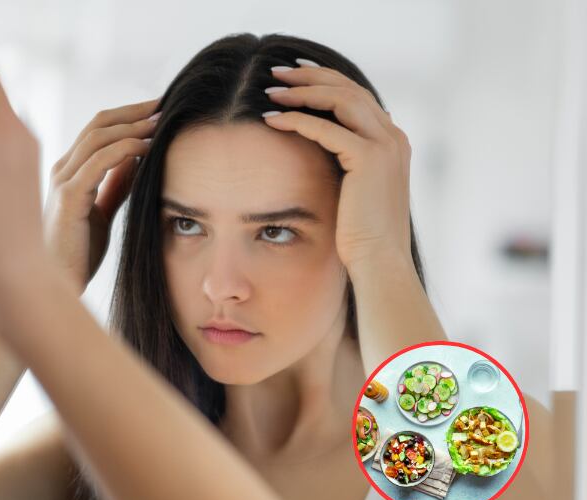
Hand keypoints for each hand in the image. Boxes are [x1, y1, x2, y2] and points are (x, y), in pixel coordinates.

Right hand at [45, 100, 158, 293]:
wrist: (56, 287)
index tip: (158, 110)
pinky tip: (148, 149)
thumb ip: (115, 185)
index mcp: (68, 171)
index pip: (98, 129)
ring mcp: (62, 181)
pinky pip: (99, 162)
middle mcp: (61, 169)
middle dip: (134, 111)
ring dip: (133, 126)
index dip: (128, 115)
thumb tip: (138, 159)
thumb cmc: (77, 255)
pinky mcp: (68, 197)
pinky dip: (126, 149)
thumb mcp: (102, 212)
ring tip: (161, 122)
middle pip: (98, 124)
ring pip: (98, 136)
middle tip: (165, 104)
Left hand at [263, 60, 412, 274]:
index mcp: (393, 142)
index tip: (295, 76)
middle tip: (277, 72)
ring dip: (302, 91)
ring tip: (270, 90)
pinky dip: (297, 119)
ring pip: (340, 99)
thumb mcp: (356, 192)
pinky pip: (326, 128)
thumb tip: (320, 152)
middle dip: (310, 76)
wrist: (380, 262)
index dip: (325, 80)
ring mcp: (385, 145)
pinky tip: (271, 119)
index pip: (357, 96)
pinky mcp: (369, 159)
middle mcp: (393, 137)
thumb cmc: (362, 236)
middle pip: (349, 88)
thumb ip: (347, 166)